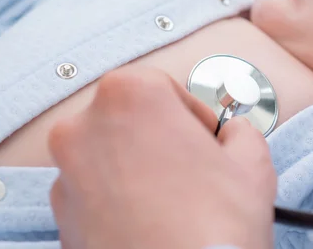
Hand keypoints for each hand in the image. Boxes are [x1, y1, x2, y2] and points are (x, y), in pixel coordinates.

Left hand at [48, 65, 276, 248]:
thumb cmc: (214, 227)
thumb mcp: (252, 163)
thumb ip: (242, 131)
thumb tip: (234, 134)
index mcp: (130, 96)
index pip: (163, 85)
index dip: (193, 112)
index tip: (206, 136)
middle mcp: (85, 128)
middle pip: (131, 116)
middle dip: (162, 136)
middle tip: (192, 166)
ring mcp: (66, 173)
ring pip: (110, 153)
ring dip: (138, 166)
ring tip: (173, 199)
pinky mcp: (60, 216)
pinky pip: (93, 191)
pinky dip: (117, 198)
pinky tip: (151, 219)